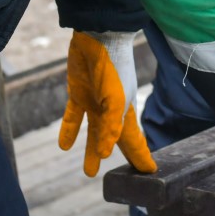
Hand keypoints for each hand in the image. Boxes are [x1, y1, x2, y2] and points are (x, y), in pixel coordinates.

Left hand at [58, 30, 155, 176]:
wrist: (98, 37)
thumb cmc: (113, 66)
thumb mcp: (115, 98)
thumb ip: (110, 126)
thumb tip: (105, 153)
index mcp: (125, 112)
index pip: (135, 142)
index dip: (141, 158)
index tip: (150, 173)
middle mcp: (111, 111)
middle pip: (116, 140)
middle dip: (121, 157)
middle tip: (122, 178)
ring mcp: (95, 103)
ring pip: (93, 133)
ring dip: (91, 151)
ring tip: (90, 172)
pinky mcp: (78, 94)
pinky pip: (73, 118)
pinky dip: (69, 131)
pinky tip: (64, 146)